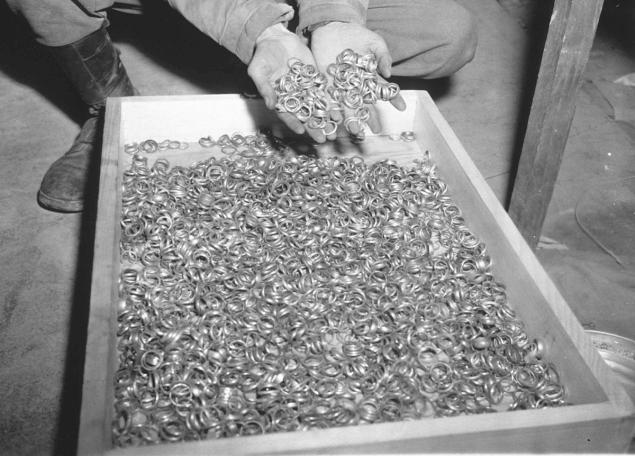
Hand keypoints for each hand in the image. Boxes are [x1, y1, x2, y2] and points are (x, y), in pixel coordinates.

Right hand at [249, 24, 329, 142]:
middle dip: (314, 128)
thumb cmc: (263, 56)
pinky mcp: (315, 80)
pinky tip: (339, 113)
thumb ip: (264, 88)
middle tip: (323, 139)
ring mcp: (305, 90)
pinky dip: (331, 104)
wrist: (276, 39)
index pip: (287, 115)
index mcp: (279, 99)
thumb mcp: (258, 70)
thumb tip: (270, 105)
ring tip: (334, 130)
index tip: (302, 131)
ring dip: (326, 120)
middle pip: (305, 116)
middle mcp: (293, 98)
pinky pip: (324, 94)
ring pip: (317, 108)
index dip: (294, 123)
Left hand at [311, 22, 405, 134]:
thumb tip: (388, 74)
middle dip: (371, 118)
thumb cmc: (357, 35)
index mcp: (370, 78)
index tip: (402, 108)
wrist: (333, 27)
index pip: (383, 91)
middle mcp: (357, 86)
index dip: (393, 99)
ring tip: (356, 131)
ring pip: (347, 107)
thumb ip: (383, 56)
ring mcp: (341, 87)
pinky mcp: (326, 85)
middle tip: (376, 131)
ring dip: (351, 119)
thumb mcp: (375, 42)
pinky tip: (336, 119)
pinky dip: (332, 109)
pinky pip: (329, 100)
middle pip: (365, 105)